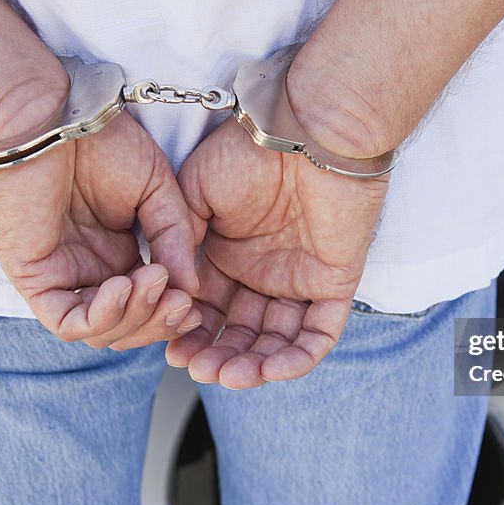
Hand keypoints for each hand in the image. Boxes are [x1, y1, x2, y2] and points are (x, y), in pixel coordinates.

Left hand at [0, 112, 202, 348]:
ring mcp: (63, 274)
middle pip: (129, 326)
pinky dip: (100, 316)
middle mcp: (92, 268)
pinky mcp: (34, 276)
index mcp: (120, 251)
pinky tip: (124, 286)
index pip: (150, 304)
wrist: (50, 115)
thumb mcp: (157, 189)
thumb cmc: (100, 139)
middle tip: (182, 302)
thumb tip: (191, 289)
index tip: (196, 301)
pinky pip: (66, 321)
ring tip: (156, 282)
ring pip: (101, 330)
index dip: (173, 311)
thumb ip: (175, 237)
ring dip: (136, 317)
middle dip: (159, 321)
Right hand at [166, 117, 388, 388]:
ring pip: (277, 340)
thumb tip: (170, 290)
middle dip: (218, 355)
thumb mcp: (192, 193)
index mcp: (228, 255)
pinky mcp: (334, 282)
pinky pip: (319, 334)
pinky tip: (270, 370)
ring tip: (227, 375)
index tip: (169, 349)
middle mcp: (263, 273)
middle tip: (197, 369)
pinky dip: (297, 358)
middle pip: (240, 331)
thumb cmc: (248, 149)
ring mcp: (300, 280)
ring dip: (253, 365)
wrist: (306, 128)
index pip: (207, 309)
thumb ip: (177, 240)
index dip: (189, 332)